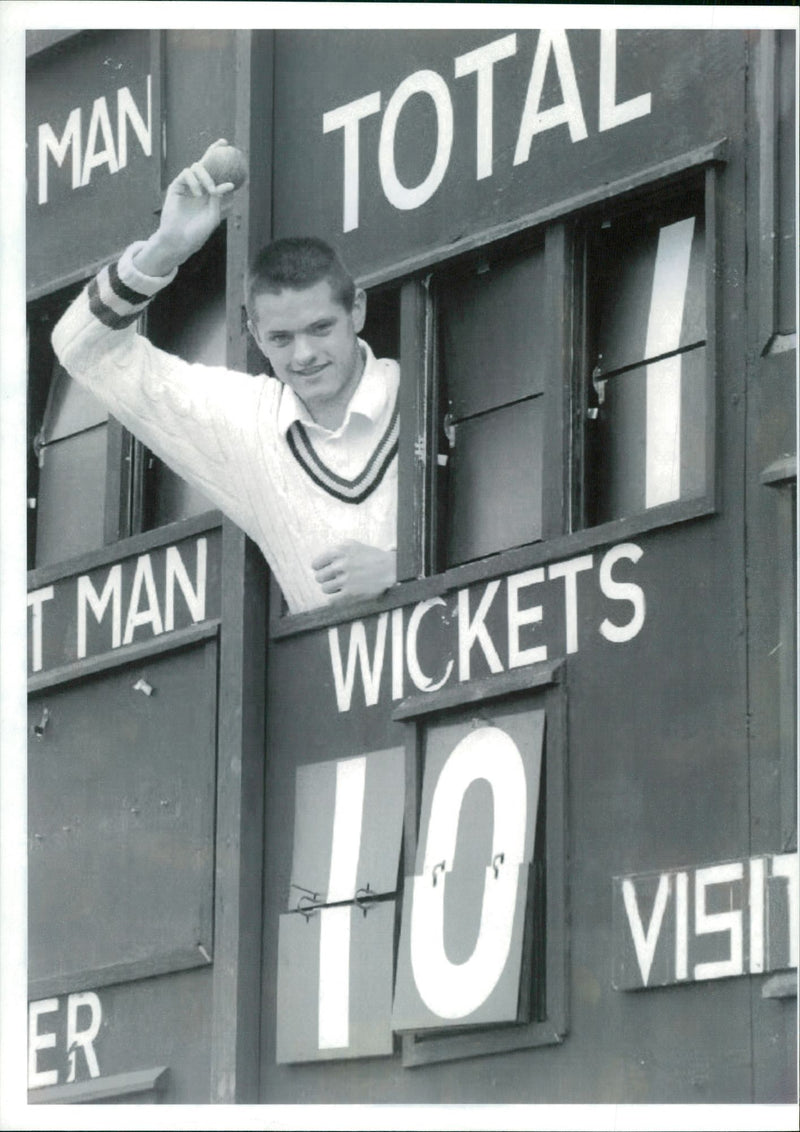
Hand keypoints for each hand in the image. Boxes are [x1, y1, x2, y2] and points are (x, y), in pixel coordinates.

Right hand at [133, 140, 234, 275]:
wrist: (179, 239)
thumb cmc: (197, 233)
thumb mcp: (213, 217)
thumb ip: (220, 200)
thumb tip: (230, 184)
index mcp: (210, 194)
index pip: (218, 174)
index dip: (224, 163)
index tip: (233, 154)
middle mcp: (199, 186)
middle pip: (206, 163)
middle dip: (214, 150)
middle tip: (223, 143)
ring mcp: (188, 185)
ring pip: (197, 167)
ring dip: (206, 177)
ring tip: (209, 191)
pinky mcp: (177, 186)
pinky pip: (186, 174)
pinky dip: (194, 181)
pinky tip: (198, 193)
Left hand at [312, 541, 396, 602]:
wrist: (390, 568)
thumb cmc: (371, 556)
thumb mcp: (353, 545)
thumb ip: (336, 550)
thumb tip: (320, 560)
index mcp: (339, 551)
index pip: (316, 564)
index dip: (319, 568)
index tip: (323, 571)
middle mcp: (341, 565)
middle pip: (319, 577)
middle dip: (325, 579)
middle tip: (334, 579)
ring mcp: (345, 580)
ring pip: (324, 589)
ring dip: (331, 589)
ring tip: (340, 586)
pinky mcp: (350, 593)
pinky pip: (331, 600)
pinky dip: (334, 599)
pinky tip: (342, 595)